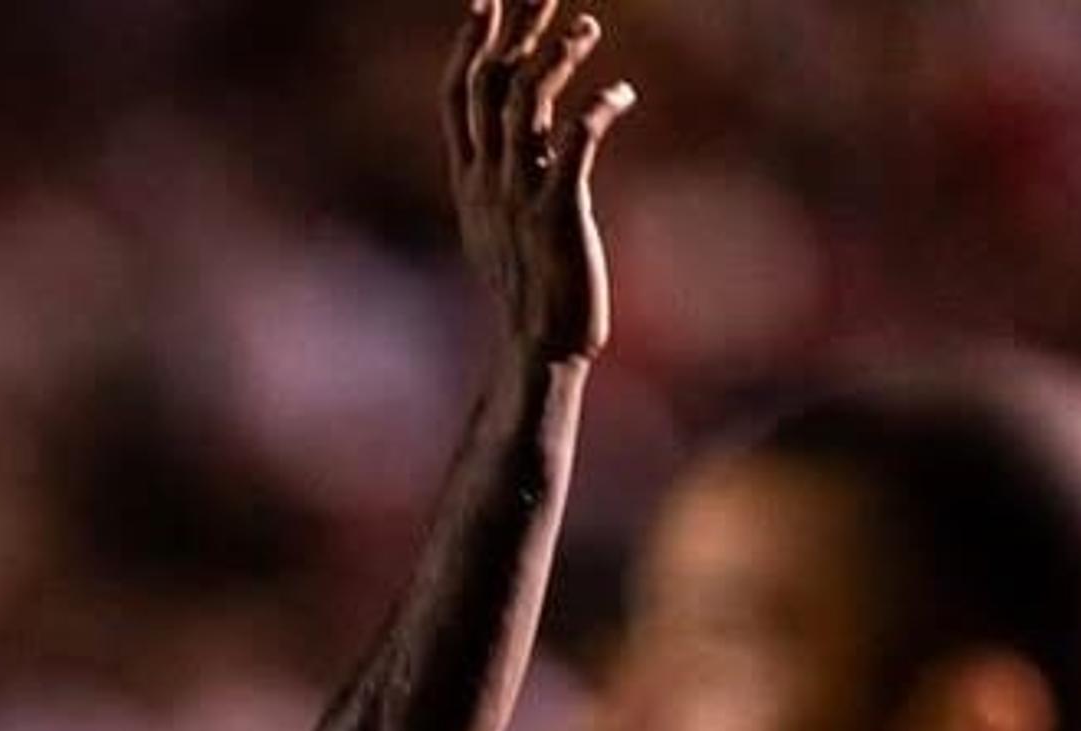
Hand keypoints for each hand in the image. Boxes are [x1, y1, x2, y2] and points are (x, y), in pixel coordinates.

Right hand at [444, 1, 630, 359]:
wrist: (537, 346)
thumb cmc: (531, 289)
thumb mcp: (503, 225)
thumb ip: (508, 176)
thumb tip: (531, 138)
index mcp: (469, 180)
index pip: (458, 97)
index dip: (470, 46)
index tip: (486, 3)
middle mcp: (487, 180)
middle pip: (491, 86)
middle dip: (513, 32)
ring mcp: (518, 196)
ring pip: (527, 106)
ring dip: (557, 59)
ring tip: (588, 26)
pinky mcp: (556, 214)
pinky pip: (574, 145)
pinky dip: (597, 109)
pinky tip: (622, 93)